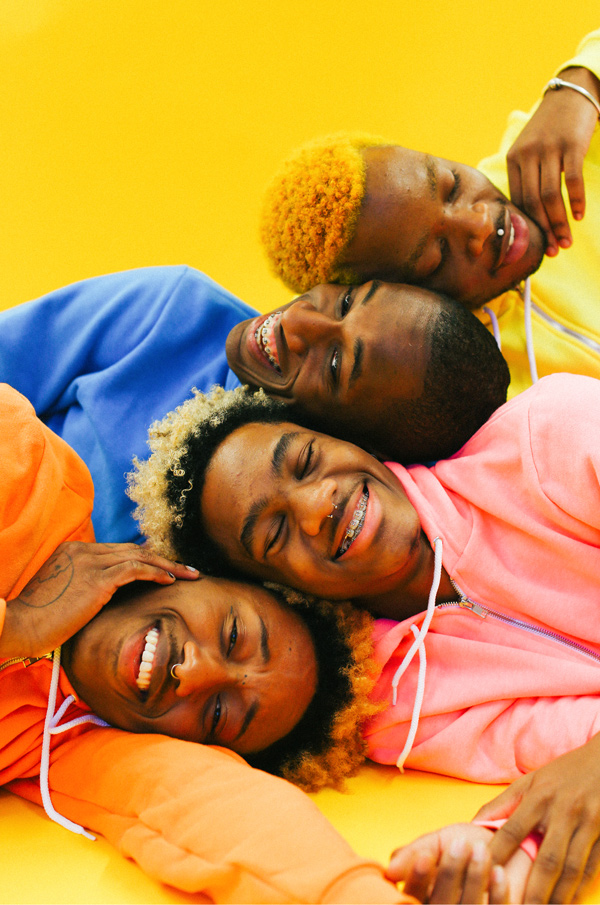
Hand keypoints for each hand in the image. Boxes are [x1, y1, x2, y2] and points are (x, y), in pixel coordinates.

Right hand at [2, 541, 198, 658]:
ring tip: (189, 575)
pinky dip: (156, 573)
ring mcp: (90, 562)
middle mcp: (83, 551)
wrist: (20, 626)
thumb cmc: (39, 620)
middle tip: (187, 569)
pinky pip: (135, 570)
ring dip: (168, 565)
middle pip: (133, 550)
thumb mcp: (63, 595)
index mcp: (74, 551)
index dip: (146, 558)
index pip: (118, 551)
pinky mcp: (96, 579)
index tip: (166, 567)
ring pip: (139, 557)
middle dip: (164, 559)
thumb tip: (107, 597)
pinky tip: (171, 581)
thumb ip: (84, 588)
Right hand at [387, 823, 512, 903]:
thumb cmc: (468, 843)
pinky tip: (500, 872)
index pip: (412, 897)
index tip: (425, 856)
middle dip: (449, 875)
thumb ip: (414, 852)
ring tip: (483, 850)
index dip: (418, 879)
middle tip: (459, 845)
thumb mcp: (438, 842)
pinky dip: (499, 894)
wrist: (509, 844)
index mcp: (425, 897)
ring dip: (475, 880)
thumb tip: (390, 872)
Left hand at [474, 733, 599, 902]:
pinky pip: (591, 868)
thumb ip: (503, 803)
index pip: (512, 830)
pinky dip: (579, 890)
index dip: (497, 855)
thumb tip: (473, 823)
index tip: (483, 876)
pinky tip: (568, 904)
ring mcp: (588, 824)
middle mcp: (563, 810)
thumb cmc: (563, 773)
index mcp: (539, 795)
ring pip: (572, 869)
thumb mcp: (530, 780)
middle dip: (533, 890)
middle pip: (547, 859)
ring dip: (557, 896)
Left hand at [506, 67, 598, 255]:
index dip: (528, 226)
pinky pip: (572, 180)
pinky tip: (579, 216)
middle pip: (533, 202)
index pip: (519, 200)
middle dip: (544, 230)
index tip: (537, 245)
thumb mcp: (531, 150)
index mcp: (514, 159)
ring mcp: (549, 149)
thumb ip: (528, 177)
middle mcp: (527, 155)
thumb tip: (531, 216)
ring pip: (550, 196)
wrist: (571, 94)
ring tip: (566, 241)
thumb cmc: (550, 129)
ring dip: (559, 223)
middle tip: (553, 251)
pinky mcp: (570, 144)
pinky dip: (576, 201)